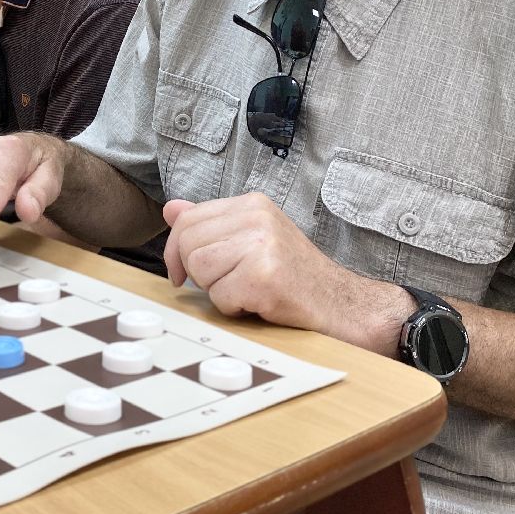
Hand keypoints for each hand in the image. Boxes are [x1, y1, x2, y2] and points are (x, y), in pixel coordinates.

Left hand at [162, 193, 410, 351]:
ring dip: (219, 292)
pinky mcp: (264, 277)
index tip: (183, 273)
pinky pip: (220, 298)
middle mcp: (257, 218)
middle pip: (188, 245)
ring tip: (249, 290)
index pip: (187, 221)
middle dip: (198, 274)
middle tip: (228, 283)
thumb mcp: (253, 239)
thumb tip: (172, 209)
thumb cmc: (295, 276)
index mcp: (252, 204)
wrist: (342, 304)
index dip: (177, 252)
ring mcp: (262, 246)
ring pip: (200, 271)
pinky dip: (235, 309)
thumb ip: (213, 225)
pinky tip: (260, 303)